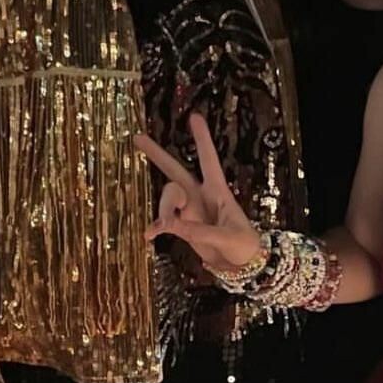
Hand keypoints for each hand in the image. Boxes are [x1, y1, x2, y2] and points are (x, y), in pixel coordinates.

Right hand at [134, 113, 260, 269]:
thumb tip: (171, 225)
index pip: (209, 160)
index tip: (194, 117)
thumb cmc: (244, 246)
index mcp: (219, 191)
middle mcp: (201, 196)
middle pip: (176, 171)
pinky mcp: (182, 226)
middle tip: (138, 137)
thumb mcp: (229, 237)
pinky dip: (156, 226)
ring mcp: (190, 210)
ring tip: (163, 227)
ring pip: (167, 197)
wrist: (241, 265)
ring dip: (163, 209)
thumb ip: (201, 232)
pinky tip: (149, 235)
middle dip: (158, 154)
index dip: (202, 139)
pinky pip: (163, 220)